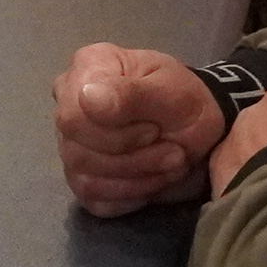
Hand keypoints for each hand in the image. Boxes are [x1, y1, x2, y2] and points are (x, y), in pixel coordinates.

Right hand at [52, 43, 226, 215]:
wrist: (199, 131)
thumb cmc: (185, 101)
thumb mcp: (173, 92)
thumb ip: (132, 94)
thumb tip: (87, 98)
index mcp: (87, 69)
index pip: (73, 115)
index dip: (116, 133)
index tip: (155, 127)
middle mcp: (68, 104)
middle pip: (77, 150)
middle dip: (134, 157)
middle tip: (174, 150)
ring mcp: (71, 144)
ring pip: (85, 178)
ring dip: (139, 177)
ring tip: (171, 162)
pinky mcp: (81, 178)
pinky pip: (93, 198)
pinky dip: (131, 194)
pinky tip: (153, 179)